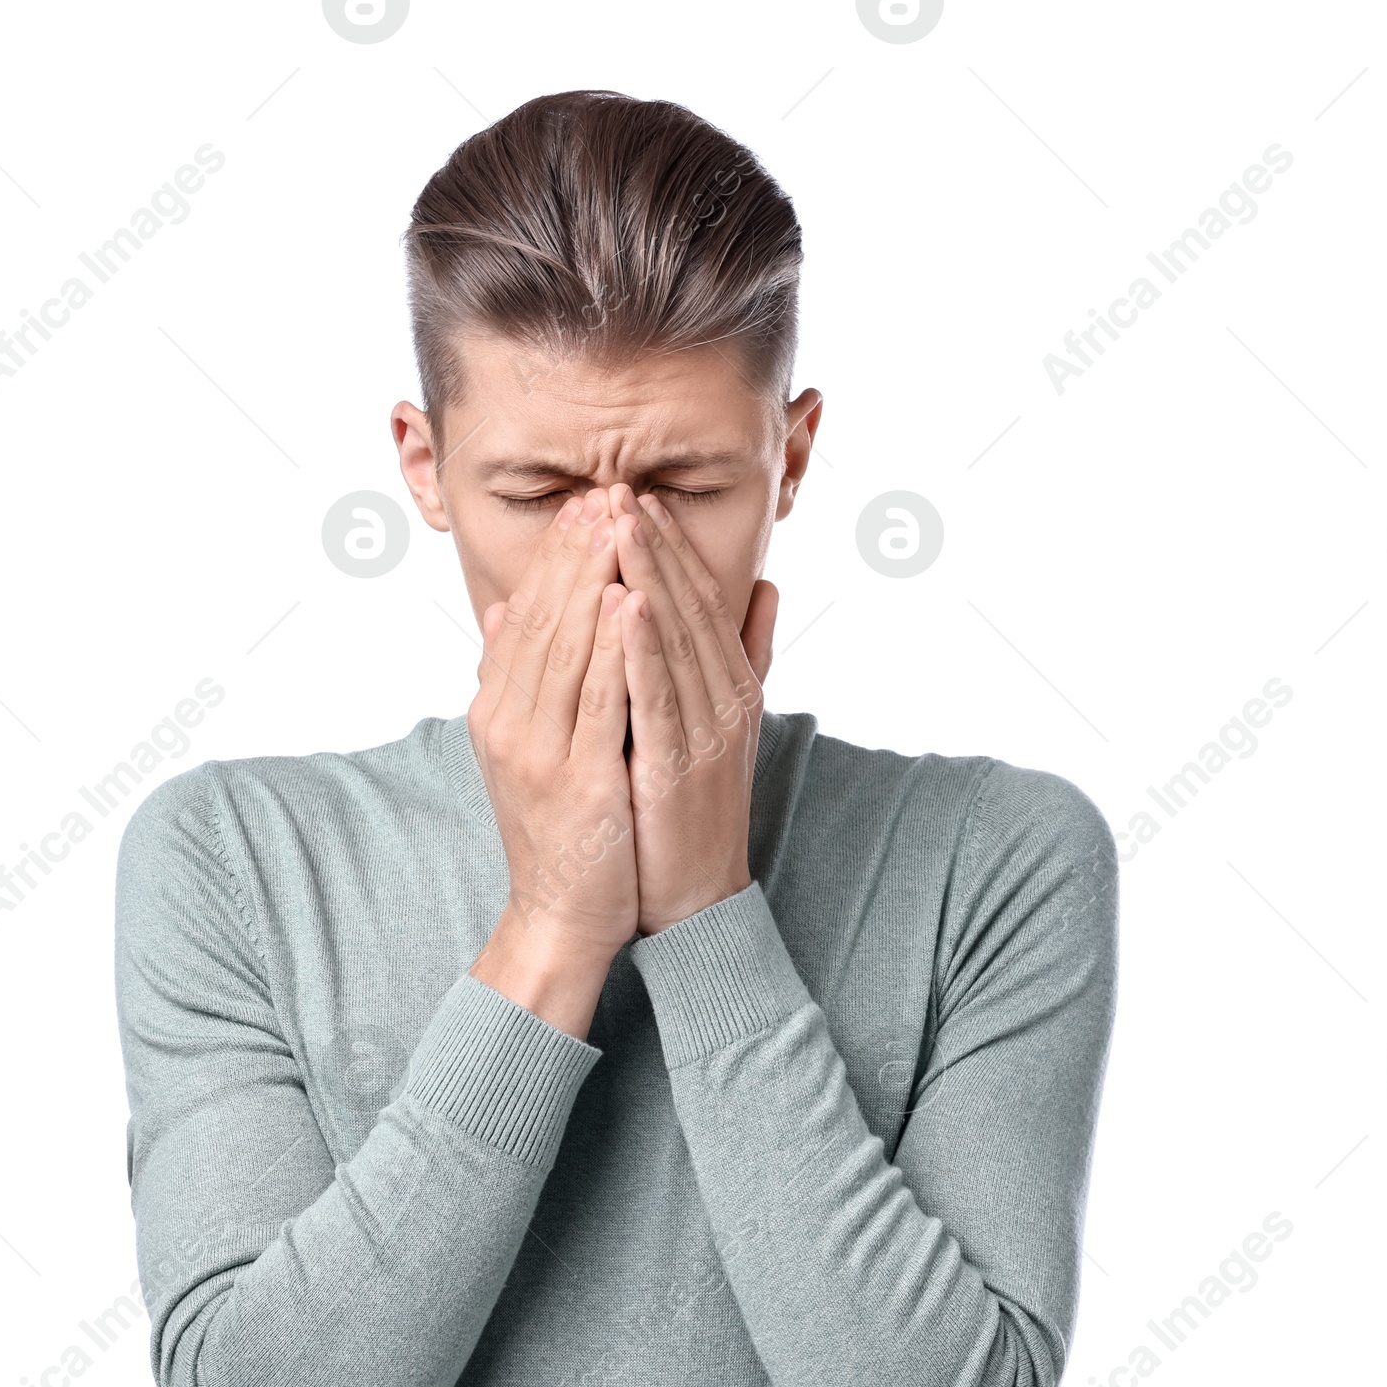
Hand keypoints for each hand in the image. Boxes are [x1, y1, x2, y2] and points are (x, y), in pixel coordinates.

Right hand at [466, 490, 637, 1035]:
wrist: (560, 914)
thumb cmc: (559, 828)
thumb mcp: (528, 743)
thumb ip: (517, 676)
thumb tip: (506, 609)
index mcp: (498, 707)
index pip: (529, 614)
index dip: (559, 556)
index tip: (589, 502)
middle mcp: (507, 720)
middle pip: (544, 616)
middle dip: (578, 549)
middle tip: (606, 488)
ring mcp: (536, 748)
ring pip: (565, 645)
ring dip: (592, 577)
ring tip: (618, 521)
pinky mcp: (574, 776)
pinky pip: (594, 697)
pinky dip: (609, 645)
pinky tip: (627, 599)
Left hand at [609, 483, 778, 935]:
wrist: (696, 900)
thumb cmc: (695, 812)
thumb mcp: (724, 724)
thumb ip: (744, 657)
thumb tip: (766, 588)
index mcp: (730, 687)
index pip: (701, 601)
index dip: (671, 547)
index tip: (637, 498)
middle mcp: (726, 701)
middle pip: (689, 607)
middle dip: (654, 544)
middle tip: (621, 486)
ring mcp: (707, 733)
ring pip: (676, 640)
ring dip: (648, 576)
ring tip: (619, 521)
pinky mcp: (681, 767)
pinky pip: (660, 697)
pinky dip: (643, 648)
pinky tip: (624, 604)